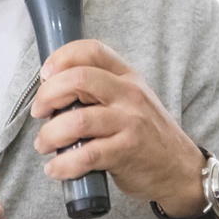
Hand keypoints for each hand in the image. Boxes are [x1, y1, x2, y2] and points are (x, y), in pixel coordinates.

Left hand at [31, 39, 205, 215]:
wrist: (178, 168)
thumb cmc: (146, 134)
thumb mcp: (130, 100)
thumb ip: (99, 89)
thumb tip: (52, 92)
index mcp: (127, 76)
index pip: (92, 50)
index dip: (61, 57)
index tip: (46, 74)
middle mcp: (130, 94)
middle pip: (78, 79)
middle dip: (48, 95)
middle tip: (40, 112)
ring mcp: (130, 122)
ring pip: (77, 120)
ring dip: (49, 134)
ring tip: (44, 144)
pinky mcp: (127, 151)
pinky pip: (86, 155)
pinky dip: (63, 164)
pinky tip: (57, 168)